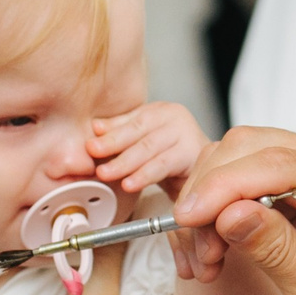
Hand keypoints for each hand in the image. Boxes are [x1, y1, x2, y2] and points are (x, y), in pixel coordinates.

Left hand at [92, 102, 207, 197]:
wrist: (206, 174)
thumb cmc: (172, 157)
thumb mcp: (143, 141)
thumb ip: (121, 132)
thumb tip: (95, 128)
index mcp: (160, 110)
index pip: (131, 120)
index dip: (110, 132)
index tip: (90, 144)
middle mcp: (176, 117)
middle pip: (139, 130)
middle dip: (113, 144)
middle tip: (93, 154)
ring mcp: (187, 133)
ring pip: (149, 148)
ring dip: (125, 162)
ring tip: (106, 173)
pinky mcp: (193, 154)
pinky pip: (163, 165)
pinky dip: (144, 175)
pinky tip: (129, 183)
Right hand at [171, 127, 295, 294]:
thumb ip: (276, 251)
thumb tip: (229, 212)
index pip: (274, 164)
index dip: (221, 186)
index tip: (186, 219)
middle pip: (250, 146)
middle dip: (210, 193)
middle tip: (199, 254)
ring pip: (242, 153)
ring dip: (212, 198)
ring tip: (209, 257)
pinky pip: (249, 169)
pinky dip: (223, 200)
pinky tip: (218, 243)